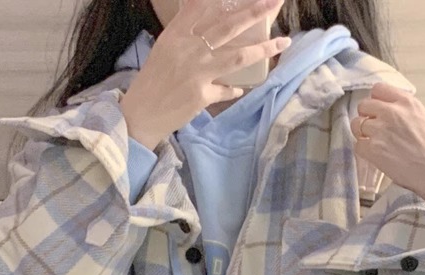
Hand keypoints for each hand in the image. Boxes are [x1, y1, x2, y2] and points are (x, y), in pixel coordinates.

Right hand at [119, 0, 289, 149]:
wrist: (140, 114)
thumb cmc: (153, 80)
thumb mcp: (166, 48)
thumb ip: (187, 33)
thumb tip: (212, 23)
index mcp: (177, 34)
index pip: (202, 5)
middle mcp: (189, 49)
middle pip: (228, 26)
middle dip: (255, 12)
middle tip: (275, 1)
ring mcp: (197, 72)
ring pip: (238, 57)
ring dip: (263, 49)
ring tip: (283, 42)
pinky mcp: (201, 95)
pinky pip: (226, 90)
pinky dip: (234, 89)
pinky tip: (239, 89)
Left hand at [351, 82, 424, 209]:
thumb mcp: (420, 115)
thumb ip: (401, 107)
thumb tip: (382, 105)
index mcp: (406, 101)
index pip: (378, 89)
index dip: (375, 100)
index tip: (378, 111)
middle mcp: (392, 112)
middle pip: (363, 105)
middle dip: (366, 116)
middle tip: (374, 128)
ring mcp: (381, 130)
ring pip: (356, 124)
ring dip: (362, 133)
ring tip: (374, 142)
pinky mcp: (373, 149)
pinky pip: (357, 144)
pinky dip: (363, 150)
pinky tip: (375, 154)